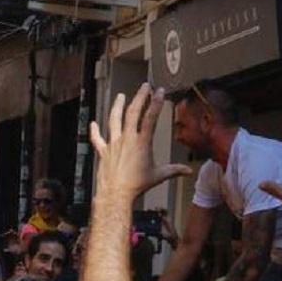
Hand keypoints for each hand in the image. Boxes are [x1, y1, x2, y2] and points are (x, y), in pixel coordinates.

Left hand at [89, 84, 191, 199]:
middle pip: (133, 113)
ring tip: (120, 96)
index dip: (156, 103)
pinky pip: (97, 139)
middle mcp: (127, 139)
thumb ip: (173, 170)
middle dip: (139, 97)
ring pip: (114, 120)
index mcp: (142, 143)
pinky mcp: (104, 152)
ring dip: (117, 106)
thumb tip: (188, 171)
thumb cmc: (137, 186)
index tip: (159, 91)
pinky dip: (95, 131)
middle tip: (144, 87)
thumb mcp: (158, 176)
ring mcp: (114, 144)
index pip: (150, 118)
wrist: (116, 193)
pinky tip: (93, 124)